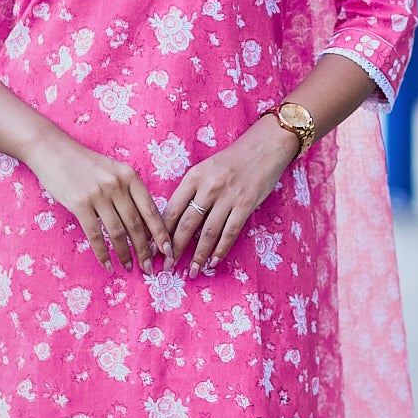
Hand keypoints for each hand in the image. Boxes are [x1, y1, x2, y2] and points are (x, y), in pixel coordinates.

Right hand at [23, 128, 171, 273]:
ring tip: (128, 268)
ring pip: (117, 232)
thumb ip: (128, 192)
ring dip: (124, 254)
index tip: (168, 251)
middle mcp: (117, 185)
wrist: (53, 151)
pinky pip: (95, 234)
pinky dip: (102, 253)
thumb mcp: (113, 170)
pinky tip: (107, 265)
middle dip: (144, 250)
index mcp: (129, 176)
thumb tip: (143, 226)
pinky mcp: (80, 204)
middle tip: (149, 268)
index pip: (150, 209)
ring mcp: (98, 194)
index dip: (160, 233)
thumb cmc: (84, 164)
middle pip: (136, 224)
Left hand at [163, 117, 299, 274]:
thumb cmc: (232, 161)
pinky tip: (213, 262)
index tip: (153, 249)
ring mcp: (228, 196)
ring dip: (198, 255)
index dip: (160, 232)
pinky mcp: (246, 204)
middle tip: (167, 267)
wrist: (264, 147)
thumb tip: (174, 221)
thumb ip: (191, 191)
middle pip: (186, 224)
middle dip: (174, 249)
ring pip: (207, 232)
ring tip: (192, 271)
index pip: (171, 210)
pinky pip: (230, 232)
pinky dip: (220, 249)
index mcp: (193, 177)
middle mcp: (208, 187)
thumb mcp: (205, 169)